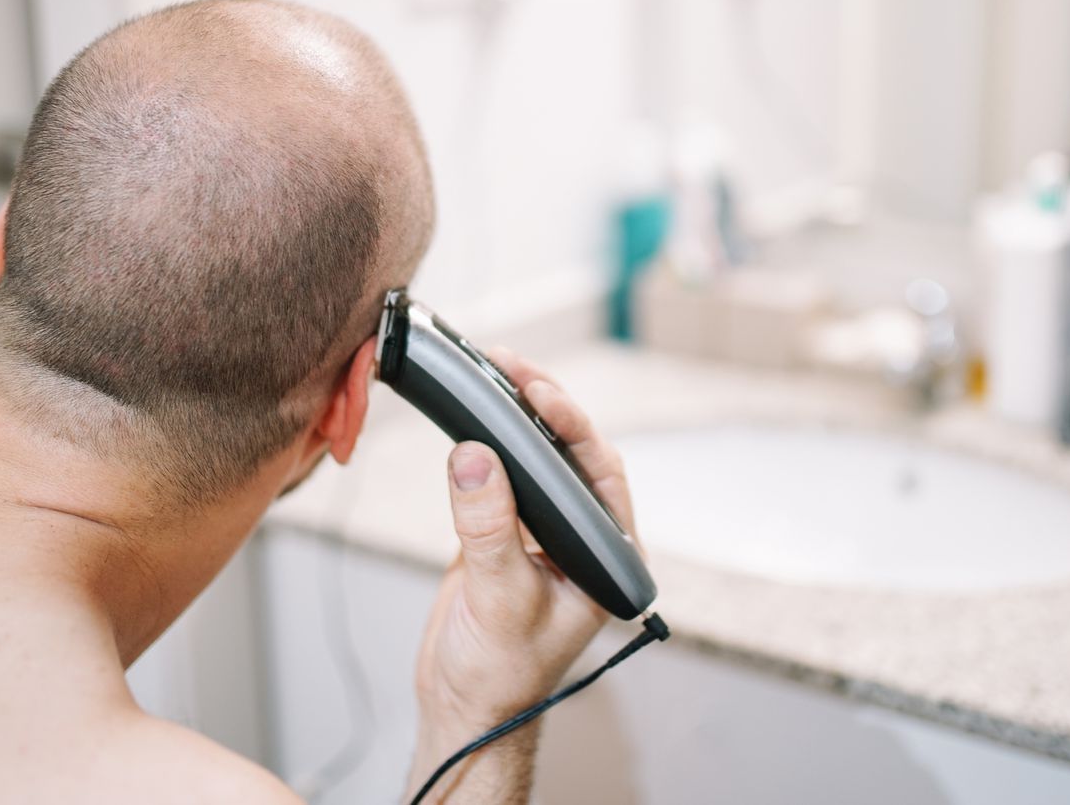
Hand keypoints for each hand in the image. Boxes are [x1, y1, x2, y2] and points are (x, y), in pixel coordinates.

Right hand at [407, 349, 638, 798]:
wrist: (462, 707)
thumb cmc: (500, 674)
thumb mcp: (499, 598)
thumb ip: (489, 528)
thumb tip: (475, 457)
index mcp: (607, 556)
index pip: (602, 471)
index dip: (573, 426)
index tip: (539, 394)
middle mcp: (581, 537)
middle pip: (570, 452)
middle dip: (543, 404)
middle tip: (510, 364)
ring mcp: (542, 531)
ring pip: (535, 456)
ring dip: (514, 414)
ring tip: (491, 369)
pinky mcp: (504, 530)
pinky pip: (499, 473)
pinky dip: (485, 440)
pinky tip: (471, 412)